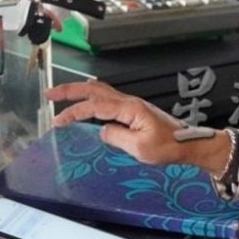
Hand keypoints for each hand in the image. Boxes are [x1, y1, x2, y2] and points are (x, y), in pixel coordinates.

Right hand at [45, 81, 230, 173]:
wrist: (189, 144)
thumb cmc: (169, 147)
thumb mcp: (140, 148)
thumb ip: (116, 137)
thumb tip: (101, 131)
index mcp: (130, 108)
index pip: (95, 107)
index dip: (74, 112)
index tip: (59, 121)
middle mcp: (129, 102)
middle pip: (95, 90)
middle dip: (70, 91)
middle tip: (50, 94)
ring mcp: (132, 105)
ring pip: (101, 91)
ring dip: (80, 92)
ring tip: (62, 94)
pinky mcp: (135, 110)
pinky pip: (109, 99)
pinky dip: (93, 96)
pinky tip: (88, 99)